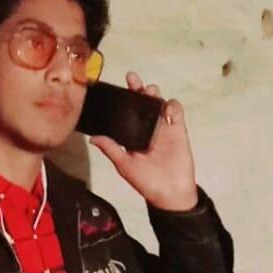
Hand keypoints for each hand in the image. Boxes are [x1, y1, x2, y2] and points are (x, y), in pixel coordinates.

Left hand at [89, 71, 197, 210]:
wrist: (169, 193)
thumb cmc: (146, 182)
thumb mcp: (124, 165)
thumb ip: (110, 149)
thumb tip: (93, 138)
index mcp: (133, 136)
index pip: (127, 113)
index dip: (123, 100)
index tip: (115, 89)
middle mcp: (147, 129)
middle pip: (143, 104)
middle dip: (138, 89)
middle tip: (132, 80)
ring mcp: (163, 128)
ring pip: (159, 104)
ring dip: (154, 94)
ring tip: (149, 91)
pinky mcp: (178, 130)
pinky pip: (176, 112)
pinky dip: (172, 106)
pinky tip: (166, 107)